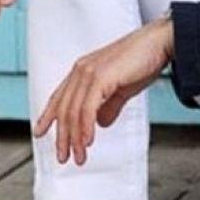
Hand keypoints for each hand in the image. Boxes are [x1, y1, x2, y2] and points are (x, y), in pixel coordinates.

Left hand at [33, 19, 174, 165]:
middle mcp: (81, 70)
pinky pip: (87, 109)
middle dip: (62, 137)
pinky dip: (85, 128)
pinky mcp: (100, 78)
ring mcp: (89, 73)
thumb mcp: (122, 88)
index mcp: (83, 70)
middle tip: (64, 157)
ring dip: (75, 138)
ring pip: (73, 112)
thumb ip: (109, 105)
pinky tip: (87, 142)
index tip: (40, 132)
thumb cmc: (144, 60)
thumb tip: (101, 123)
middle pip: (63, 109)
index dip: (48, 116)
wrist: (159, 42)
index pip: (59, 97)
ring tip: (79, 156)